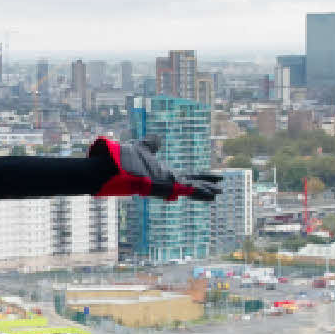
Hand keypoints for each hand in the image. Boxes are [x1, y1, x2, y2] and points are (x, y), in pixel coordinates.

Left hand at [90, 137, 222, 202]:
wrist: (114, 166)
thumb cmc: (124, 160)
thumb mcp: (143, 148)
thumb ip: (151, 145)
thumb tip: (157, 139)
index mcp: (164, 174)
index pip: (187, 177)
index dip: (200, 178)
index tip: (212, 180)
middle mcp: (166, 181)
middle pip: (191, 185)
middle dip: (206, 188)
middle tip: (221, 191)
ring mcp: (165, 184)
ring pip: (189, 189)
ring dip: (203, 191)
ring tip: (218, 194)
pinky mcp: (162, 185)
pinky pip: (180, 189)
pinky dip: (194, 191)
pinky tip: (205, 192)